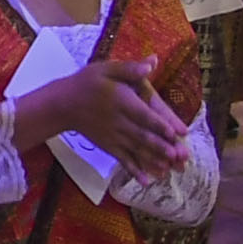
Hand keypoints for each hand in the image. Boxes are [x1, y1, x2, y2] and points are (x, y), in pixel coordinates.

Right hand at [27, 58, 186, 168]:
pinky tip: (146, 181)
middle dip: (162, 148)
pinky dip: (134, 171)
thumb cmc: (86, 84)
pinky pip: (122, 160)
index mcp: (121, 101)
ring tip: (171, 170)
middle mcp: (119, 122)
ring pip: (136, 150)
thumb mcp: (106, 69)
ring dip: (154, 161)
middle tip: (180, 157)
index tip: (177, 133)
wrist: (62, 105)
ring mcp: (113, 137)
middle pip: (143, 136)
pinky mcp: (108, 146)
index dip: (160, 124)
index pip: (143, 114)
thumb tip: (153, 62)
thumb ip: (130, 68)